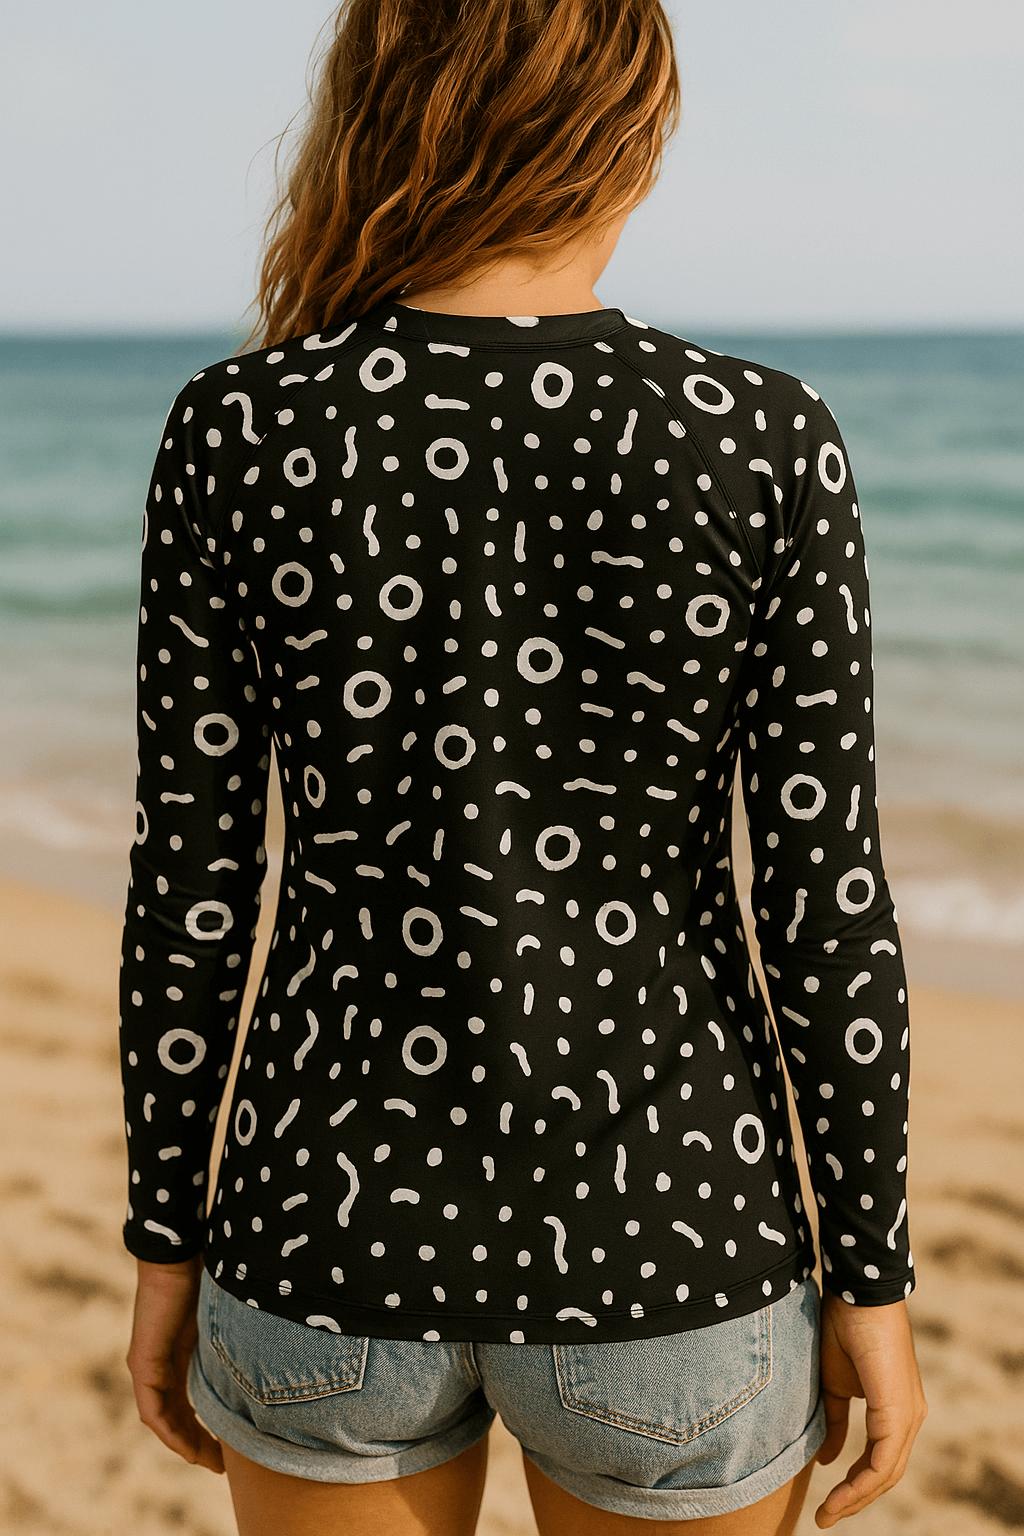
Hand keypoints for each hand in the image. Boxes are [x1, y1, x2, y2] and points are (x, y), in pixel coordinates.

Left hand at [126, 1255, 223, 1472]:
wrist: (179, 1252)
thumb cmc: (211, 1272)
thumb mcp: (230, 1313)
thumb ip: (241, 1333)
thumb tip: (283, 1337)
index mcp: (183, 1351)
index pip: (192, 1397)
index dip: (210, 1422)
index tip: (232, 1442)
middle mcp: (163, 1362)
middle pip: (179, 1414)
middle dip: (200, 1441)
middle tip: (222, 1464)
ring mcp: (150, 1364)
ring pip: (164, 1418)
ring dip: (184, 1443)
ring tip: (208, 1461)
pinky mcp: (143, 1362)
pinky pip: (152, 1409)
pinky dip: (168, 1429)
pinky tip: (184, 1446)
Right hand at [814, 1292, 925, 1526]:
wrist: (856, 1293)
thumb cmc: (844, 1329)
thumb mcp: (833, 1384)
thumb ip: (834, 1422)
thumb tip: (829, 1459)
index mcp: (895, 1410)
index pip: (879, 1462)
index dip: (854, 1486)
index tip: (825, 1504)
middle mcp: (909, 1417)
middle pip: (886, 1475)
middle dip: (854, 1500)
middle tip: (824, 1517)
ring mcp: (908, 1415)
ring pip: (887, 1474)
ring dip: (856, 1498)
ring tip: (828, 1513)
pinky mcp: (899, 1411)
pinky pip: (883, 1461)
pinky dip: (862, 1482)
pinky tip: (840, 1492)